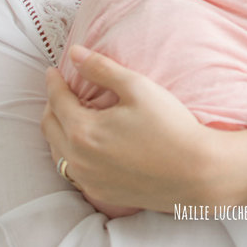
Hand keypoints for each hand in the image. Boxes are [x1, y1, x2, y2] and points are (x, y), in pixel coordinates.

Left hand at [42, 45, 246, 211]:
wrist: (196, 172)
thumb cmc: (169, 126)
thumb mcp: (136, 87)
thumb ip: (101, 68)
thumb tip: (75, 53)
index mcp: (83, 131)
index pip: (57, 101)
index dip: (54, 82)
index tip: (53, 71)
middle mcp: (78, 160)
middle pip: (50, 127)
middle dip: (52, 105)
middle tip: (60, 91)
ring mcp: (89, 180)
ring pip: (58, 152)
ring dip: (59, 131)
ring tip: (70, 116)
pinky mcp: (102, 193)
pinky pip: (74, 171)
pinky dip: (72, 153)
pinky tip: (86, 145)